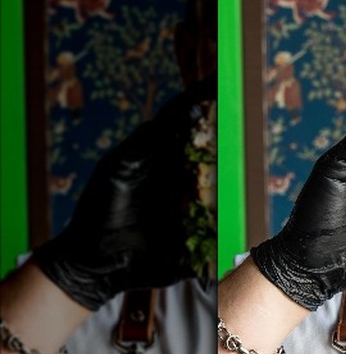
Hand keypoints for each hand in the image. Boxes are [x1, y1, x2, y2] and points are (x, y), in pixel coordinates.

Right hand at [32, 79, 216, 309]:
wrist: (96, 271)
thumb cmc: (138, 264)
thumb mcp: (184, 256)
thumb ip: (207, 251)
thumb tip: (236, 258)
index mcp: (173, 185)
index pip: (200, 150)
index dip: (218, 131)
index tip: (242, 112)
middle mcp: (156, 168)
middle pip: (185, 129)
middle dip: (207, 106)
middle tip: (230, 82)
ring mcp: (136, 163)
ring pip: (167, 126)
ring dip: (190, 104)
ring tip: (215, 83)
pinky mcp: (119, 164)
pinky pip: (146, 135)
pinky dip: (167, 120)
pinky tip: (189, 104)